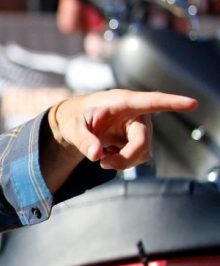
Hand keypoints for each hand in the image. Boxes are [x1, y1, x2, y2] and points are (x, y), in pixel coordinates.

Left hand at [50, 89, 197, 169]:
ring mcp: (139, 128)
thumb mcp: (73, 127)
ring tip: (101, 159)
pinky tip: (108, 155)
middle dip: (125, 157)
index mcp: (123, 102)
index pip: (151, 101)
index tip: (192, 103)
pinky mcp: (137, 139)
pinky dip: (123, 162)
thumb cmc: (76, 118)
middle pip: (143, 141)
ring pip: (142, 152)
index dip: (172, 103)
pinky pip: (138, 157)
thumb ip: (83, 140)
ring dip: (123, 162)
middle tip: (103, 164)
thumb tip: (95, 155)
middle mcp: (136, 114)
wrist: (76, 122)